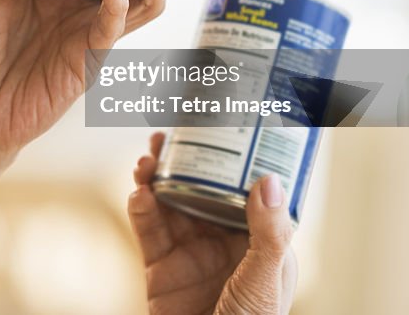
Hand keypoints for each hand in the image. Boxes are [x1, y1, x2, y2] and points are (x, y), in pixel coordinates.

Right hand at [129, 132, 297, 314]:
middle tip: (168, 134)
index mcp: (258, 241)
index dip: (233, 158)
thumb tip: (269, 179)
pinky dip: (141, 208)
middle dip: (184, 160)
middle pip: (200, 188)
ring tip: (148, 158)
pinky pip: (148, 230)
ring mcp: (189, 253)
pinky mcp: (160, 268)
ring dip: (157, 178)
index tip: (220, 127)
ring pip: (169, 202)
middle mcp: (223, 241)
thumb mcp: (265, 281)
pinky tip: (139, 193)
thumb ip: (267, 232)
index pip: (247, 189)